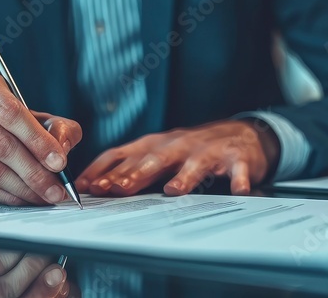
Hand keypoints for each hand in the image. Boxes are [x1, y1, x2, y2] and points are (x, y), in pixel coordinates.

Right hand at [0, 68, 82, 204]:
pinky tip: (25, 197)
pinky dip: (8, 196)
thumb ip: (57, 127)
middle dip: (34, 172)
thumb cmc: (4, 120)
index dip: (37, 140)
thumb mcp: (34, 113)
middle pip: (1, 144)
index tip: (59, 162)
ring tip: (45, 196)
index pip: (10, 112)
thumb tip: (62, 149)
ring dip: (23, 188)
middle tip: (57, 189)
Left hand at [75, 120, 278, 196]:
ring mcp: (208, 150)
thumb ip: (131, 170)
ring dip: (184, 176)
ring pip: (194, 163)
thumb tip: (96, 189)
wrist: (240, 136)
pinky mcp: (236, 157)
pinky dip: (238, 179)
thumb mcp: (158, 156)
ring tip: (174, 190)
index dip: (104, 169)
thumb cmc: (191, 151)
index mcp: (154, 145)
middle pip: (154, 158)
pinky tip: (239, 191)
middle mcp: (178, 145)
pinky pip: (237, 169)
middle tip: (118, 188)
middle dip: (135, 173)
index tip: (87, 186)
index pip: (122, 153)